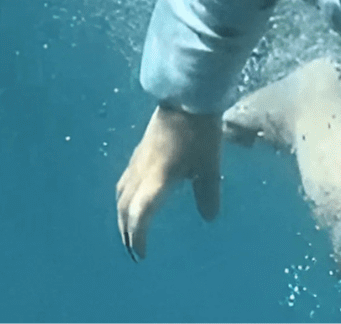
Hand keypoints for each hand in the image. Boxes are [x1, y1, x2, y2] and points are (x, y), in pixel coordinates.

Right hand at [116, 105, 222, 259]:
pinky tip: (136, 194)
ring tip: (130, 226)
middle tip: (133, 247)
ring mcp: (138, 159)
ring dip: (123, 214)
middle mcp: (141, 172)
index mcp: (155, 180)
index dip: (138, 237)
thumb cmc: (200, 131)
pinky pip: (125, 180)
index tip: (142, 254)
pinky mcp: (141, 149)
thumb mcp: (209, 164)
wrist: (187, 96)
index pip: (139, 215)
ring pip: (122, 193)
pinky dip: (126, 196)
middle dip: (126, 230)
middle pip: (124, 208)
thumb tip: (209, 218)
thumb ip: (208, 192)